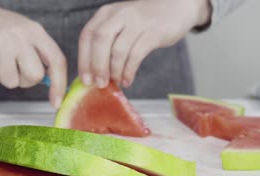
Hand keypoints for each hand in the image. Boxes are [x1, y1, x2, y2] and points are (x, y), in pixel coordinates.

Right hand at [0, 1, 66, 107]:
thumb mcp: (23, 33)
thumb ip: (38, 54)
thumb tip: (52, 83)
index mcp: (35, 30)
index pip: (56, 60)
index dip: (59, 84)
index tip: (56, 102)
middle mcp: (20, 35)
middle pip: (35, 76)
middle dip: (25, 80)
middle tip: (14, 69)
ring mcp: (1, 42)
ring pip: (12, 82)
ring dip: (4, 77)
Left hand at [78, 0, 210, 87]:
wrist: (176, 6)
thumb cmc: (143, 21)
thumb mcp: (120, 25)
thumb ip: (106, 44)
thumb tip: (92, 74)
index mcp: (106, 14)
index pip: (87, 36)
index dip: (83, 60)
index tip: (85, 80)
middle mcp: (119, 15)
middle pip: (99, 41)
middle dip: (97, 66)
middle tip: (99, 84)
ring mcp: (137, 22)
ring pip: (118, 49)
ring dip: (114, 71)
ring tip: (116, 82)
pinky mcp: (154, 32)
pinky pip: (136, 55)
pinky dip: (129, 71)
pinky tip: (127, 80)